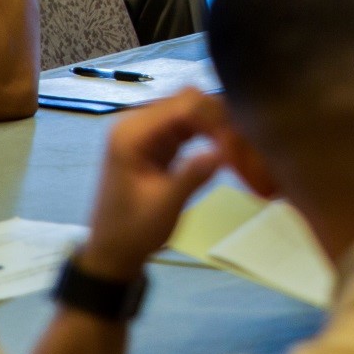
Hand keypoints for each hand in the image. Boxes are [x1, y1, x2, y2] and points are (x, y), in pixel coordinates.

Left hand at [80, 89, 223, 280]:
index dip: (213, 120)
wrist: (112, 251)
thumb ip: (192, 175)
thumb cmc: (132, 231)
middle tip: (241, 147)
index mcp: (132, 133)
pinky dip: (207, 133)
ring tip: (237, 148)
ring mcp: (147, 130)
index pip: (181, 106)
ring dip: (214, 125)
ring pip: (190, 110)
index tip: (235, 146)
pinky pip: (187, 125)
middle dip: (217, 119)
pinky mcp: (157, 141)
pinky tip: (223, 148)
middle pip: (187, 101)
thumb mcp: (164, 207)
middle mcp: (137, 122)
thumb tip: (225, 151)